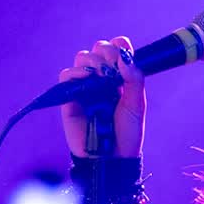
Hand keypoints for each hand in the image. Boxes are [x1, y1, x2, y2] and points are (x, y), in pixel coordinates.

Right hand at [59, 36, 144, 160]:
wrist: (112, 156)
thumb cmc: (127, 132)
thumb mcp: (136, 103)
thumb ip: (134, 78)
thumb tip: (124, 56)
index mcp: (120, 77)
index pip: (117, 49)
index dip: (119, 46)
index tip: (124, 53)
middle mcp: (102, 78)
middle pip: (98, 49)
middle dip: (106, 52)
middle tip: (112, 67)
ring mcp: (86, 86)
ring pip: (81, 58)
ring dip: (92, 60)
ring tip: (101, 74)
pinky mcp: (70, 97)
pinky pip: (66, 75)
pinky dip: (75, 72)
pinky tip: (86, 78)